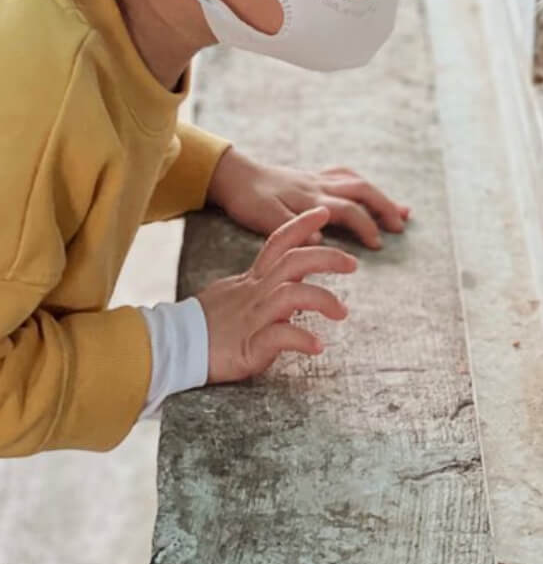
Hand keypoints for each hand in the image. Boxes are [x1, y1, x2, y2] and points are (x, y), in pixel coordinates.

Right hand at [195, 208, 357, 382]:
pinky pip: (281, 337)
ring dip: (323, 299)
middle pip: (294, 261)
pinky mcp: (248, 344)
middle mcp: (254, 292)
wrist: (167, 351)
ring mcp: (252, 317)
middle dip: (327, 257)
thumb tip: (286, 284)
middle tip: (353, 263)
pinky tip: (317, 347)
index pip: (277, 243)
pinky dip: (303, 339)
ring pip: (293, 294)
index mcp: (250, 280)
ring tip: (342, 312)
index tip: (324, 212)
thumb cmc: (203, 327)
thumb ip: (259, 287)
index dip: (301, 225)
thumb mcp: (232, 296)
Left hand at [208, 148, 408, 249]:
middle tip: (401, 226)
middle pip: (363, 192)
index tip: (379, 245)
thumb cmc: (247, 201)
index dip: (367, 227)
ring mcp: (317, 179)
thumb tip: (320, 242)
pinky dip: (362, 184)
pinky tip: (368, 192)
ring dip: (381, 196)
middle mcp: (320, 186)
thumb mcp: (264, 219)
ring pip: (358, 183)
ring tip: (401, 211)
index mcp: (311, 200)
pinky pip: (344, 175)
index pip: (349, 211)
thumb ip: (293, 229)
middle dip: (385, 208)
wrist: (232, 175)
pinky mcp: (312, 176)